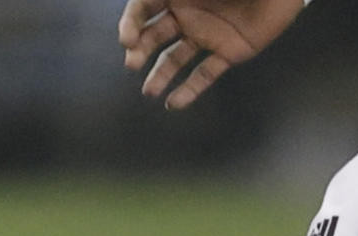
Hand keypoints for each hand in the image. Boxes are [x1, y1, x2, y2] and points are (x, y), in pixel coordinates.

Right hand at [117, 0, 303, 108]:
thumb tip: (144, 1)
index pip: (143, 9)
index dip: (130, 24)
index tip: (128, 39)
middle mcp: (189, 14)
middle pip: (155, 36)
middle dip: (140, 50)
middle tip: (133, 63)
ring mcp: (208, 35)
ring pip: (177, 58)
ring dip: (160, 75)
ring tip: (149, 92)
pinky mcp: (229, 51)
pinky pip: (206, 74)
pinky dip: (190, 90)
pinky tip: (174, 104)